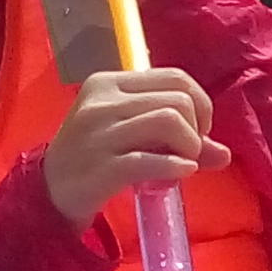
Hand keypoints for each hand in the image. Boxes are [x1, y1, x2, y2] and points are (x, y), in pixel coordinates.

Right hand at [40, 65, 224, 225]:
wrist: (47, 193)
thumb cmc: (92, 159)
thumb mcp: (130, 137)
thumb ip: (174, 137)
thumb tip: (224, 154)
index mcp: (108, 84)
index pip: (174, 77)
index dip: (200, 103)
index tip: (197, 130)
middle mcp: (101, 101)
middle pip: (178, 100)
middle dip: (197, 129)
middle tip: (189, 152)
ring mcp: (99, 134)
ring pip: (170, 121)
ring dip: (190, 147)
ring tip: (183, 164)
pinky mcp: (101, 167)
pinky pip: (151, 159)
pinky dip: (175, 166)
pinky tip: (180, 174)